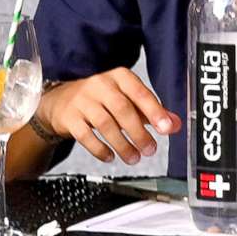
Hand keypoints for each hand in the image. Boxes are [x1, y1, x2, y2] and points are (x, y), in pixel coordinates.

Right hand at [34, 68, 177, 164]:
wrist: (60, 101)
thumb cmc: (100, 100)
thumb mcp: (127, 100)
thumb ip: (152, 112)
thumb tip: (175, 124)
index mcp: (119, 77)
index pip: (139, 92)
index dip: (154, 111)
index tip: (166, 128)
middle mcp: (100, 85)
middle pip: (122, 109)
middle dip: (139, 133)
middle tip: (150, 150)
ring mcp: (82, 100)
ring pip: (105, 124)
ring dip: (122, 145)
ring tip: (133, 158)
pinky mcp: (69, 117)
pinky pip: (85, 136)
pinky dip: (100, 149)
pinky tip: (110, 156)